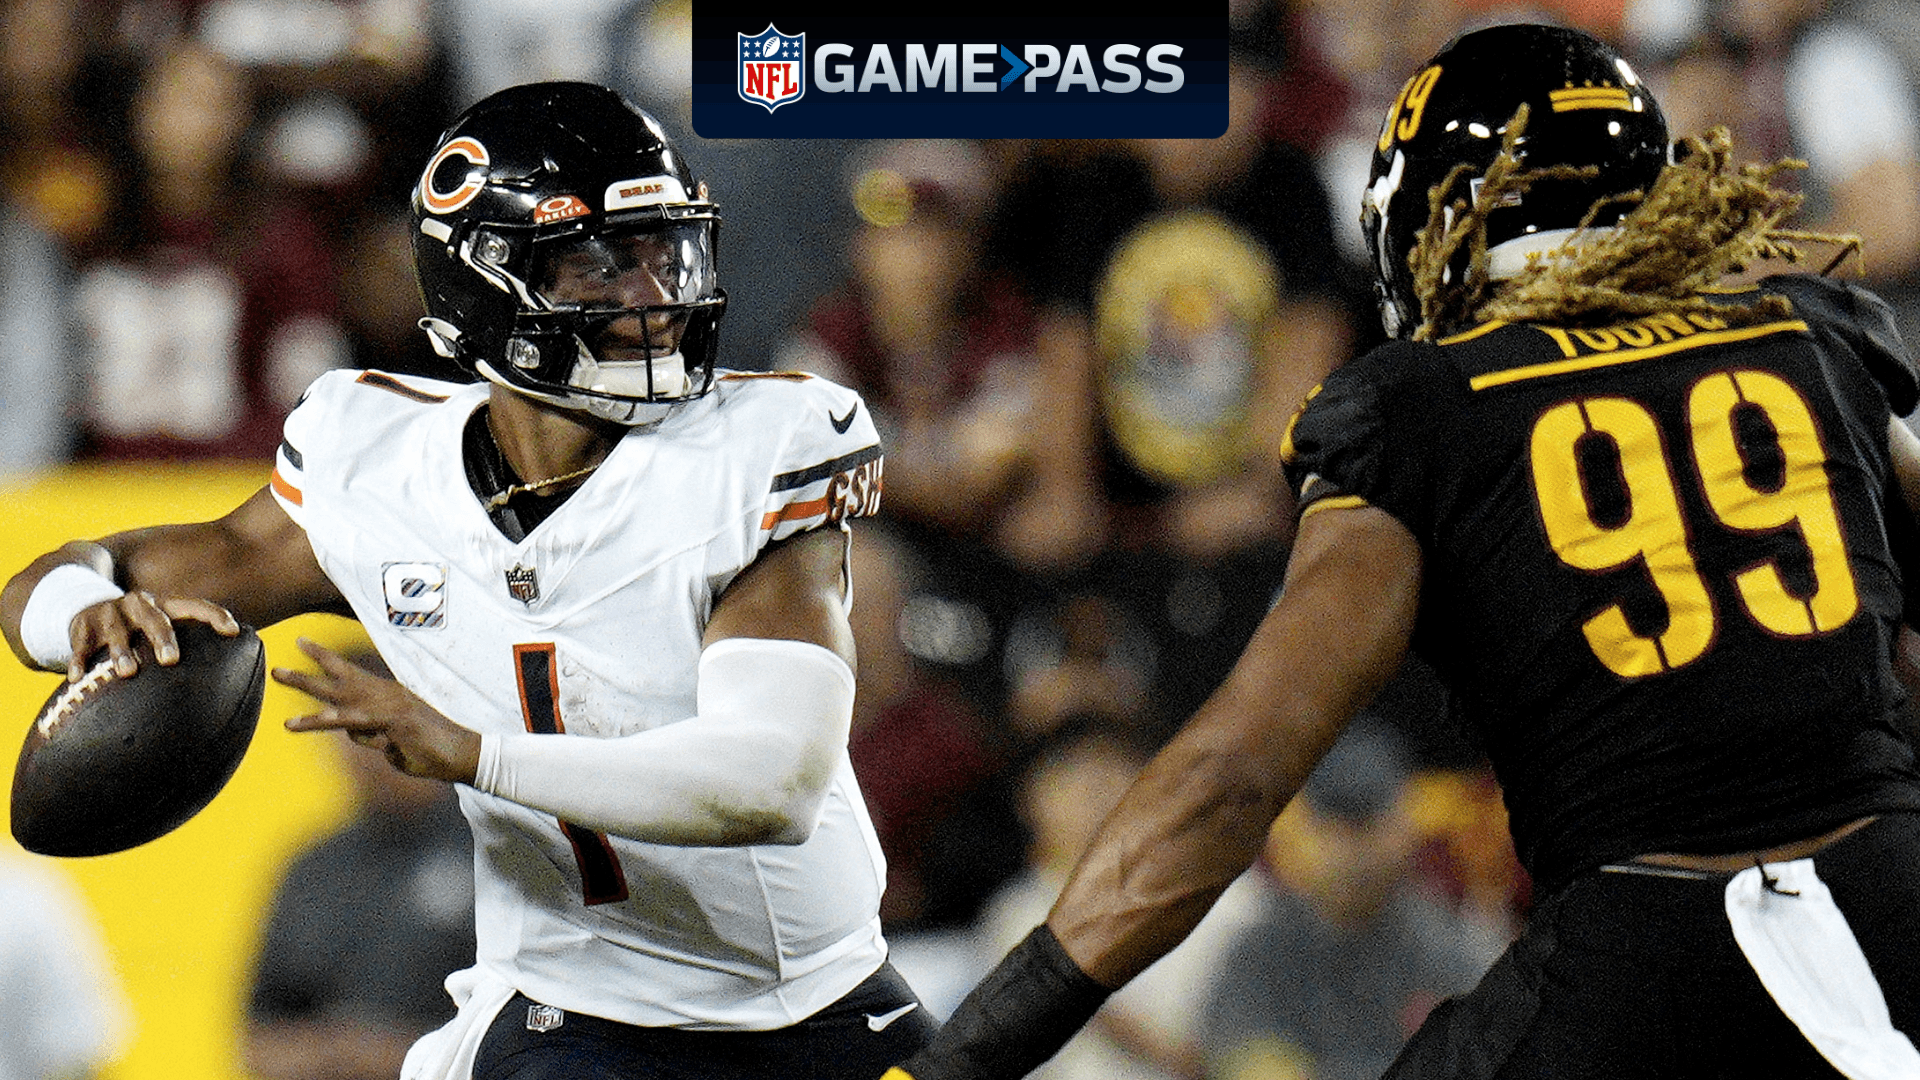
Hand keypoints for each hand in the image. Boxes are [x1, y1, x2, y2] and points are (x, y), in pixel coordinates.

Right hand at [69, 592, 239, 682]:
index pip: (195, 606)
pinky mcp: (83, 627)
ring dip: (121, 652)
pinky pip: (81, 646)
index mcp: (165, 605)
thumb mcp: (159, 626)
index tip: (233, 631)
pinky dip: (79, 660)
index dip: (215, 616)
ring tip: (127, 672)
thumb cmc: (138, 629)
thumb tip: (226, 681)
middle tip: (171, 660)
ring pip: (117, 633)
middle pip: (155, 619)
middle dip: (163, 638)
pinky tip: (78, 677)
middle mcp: (140, 605)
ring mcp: (110, 614)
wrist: (88, 607)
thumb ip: (186, 644)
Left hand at [274, 638, 481, 783]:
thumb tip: (350, 733)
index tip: (303, 644)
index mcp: (389, 694)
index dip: (326, 660)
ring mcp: (390, 706)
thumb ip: (371, 733)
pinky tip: (300, 722)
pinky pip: (351, 720)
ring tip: (279, 681)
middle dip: (308, 672)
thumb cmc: (433, 748)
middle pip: (341, 677)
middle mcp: (387, 694)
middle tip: (277, 668)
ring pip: (340, 694)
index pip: (351, 673)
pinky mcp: (392, 721)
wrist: (463, 753)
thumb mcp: (395, 740)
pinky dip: (325, 719)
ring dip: (307, 686)